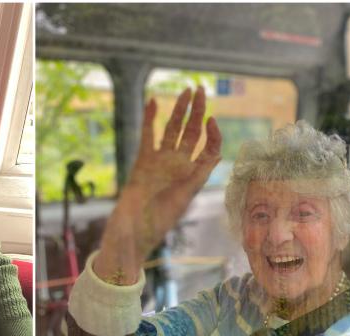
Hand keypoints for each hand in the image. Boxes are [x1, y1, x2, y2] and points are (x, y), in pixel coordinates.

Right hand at [96, 87, 221, 283]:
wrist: (132, 232)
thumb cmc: (158, 221)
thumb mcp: (184, 198)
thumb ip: (199, 175)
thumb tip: (217, 154)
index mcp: (192, 176)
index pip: (208, 149)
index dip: (213, 134)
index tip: (211, 121)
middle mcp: (178, 166)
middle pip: (191, 133)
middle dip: (198, 112)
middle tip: (201, 90)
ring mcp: (160, 161)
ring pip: (172, 130)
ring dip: (179, 111)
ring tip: (186, 91)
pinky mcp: (142, 161)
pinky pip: (148, 136)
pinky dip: (150, 119)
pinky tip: (154, 101)